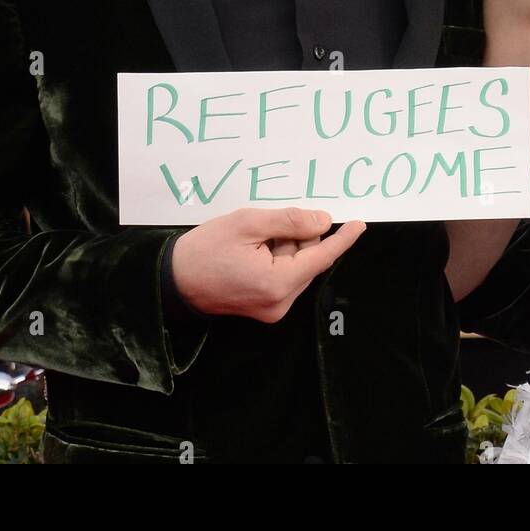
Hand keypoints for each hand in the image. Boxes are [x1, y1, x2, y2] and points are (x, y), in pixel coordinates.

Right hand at [171, 206, 365, 321]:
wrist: (169, 282)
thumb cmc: (204, 250)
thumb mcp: (247, 224)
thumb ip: (289, 222)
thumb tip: (323, 222)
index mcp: (277, 284)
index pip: (321, 257)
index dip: (342, 239)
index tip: (360, 224)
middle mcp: (280, 303)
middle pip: (308, 260)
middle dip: (296, 238)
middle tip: (267, 227)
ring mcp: (271, 309)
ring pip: (296, 267)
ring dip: (284, 247)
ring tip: (252, 240)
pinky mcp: (263, 308)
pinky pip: (283, 276)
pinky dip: (276, 258)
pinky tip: (253, 251)